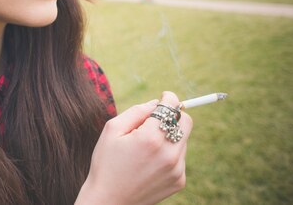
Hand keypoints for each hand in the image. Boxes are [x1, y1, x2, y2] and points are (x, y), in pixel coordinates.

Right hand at [77, 91, 192, 204]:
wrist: (109, 200)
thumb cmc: (106, 162)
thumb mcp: (112, 130)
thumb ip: (136, 111)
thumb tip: (156, 103)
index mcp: (150, 138)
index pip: (171, 107)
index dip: (168, 98)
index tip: (163, 98)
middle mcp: (169, 153)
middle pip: (186, 122)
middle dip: (174, 116)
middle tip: (157, 120)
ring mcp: (177, 169)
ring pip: (183, 139)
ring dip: (169, 136)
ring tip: (146, 147)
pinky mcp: (179, 180)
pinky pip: (180, 157)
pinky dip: (169, 153)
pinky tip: (150, 162)